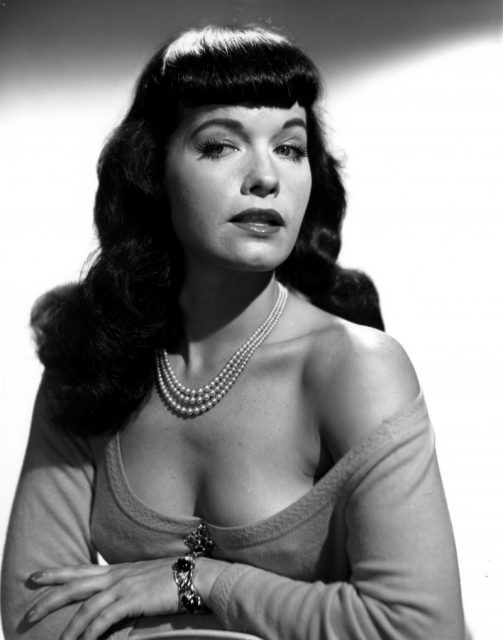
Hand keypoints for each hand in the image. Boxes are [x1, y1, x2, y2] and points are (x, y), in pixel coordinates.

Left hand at [26, 559, 178, 639]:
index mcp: (117, 569)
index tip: (35, 577)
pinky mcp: (133, 599)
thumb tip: (112, 599)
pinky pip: (106, 619)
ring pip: (87, 608)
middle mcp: (116, 575)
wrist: (195, 575)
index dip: (56, 574)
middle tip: (28, 614)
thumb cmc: (172, 578)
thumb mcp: (143, 579)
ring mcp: (124, 586)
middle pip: (75, 586)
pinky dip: (92, 633)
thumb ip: (125, 586)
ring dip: (70, 629)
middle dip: (49, 600)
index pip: (80, 570)